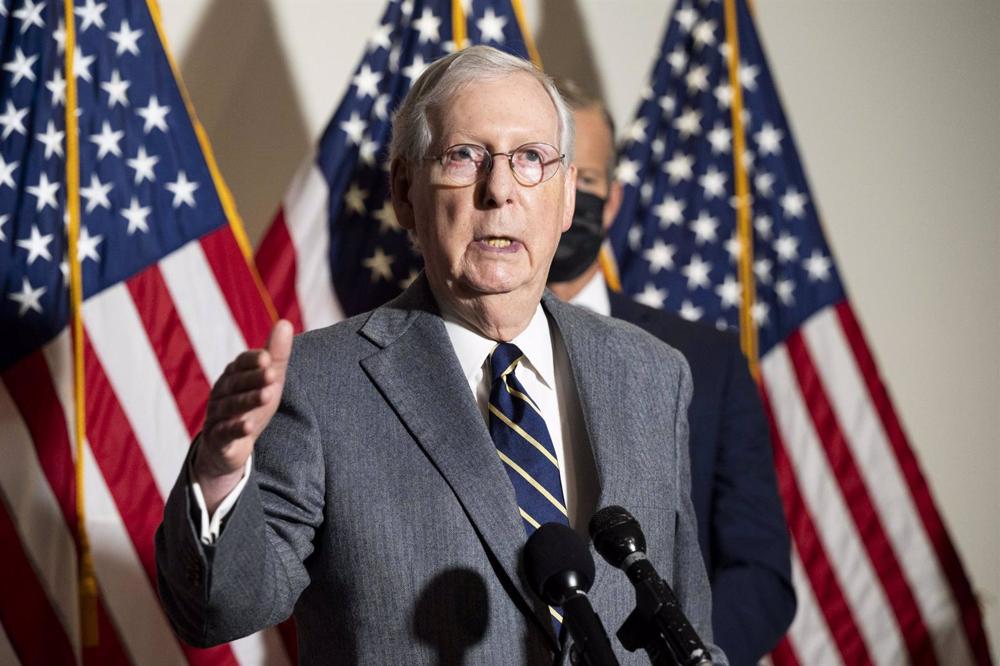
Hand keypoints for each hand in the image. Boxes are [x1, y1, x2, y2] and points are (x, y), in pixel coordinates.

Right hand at [194, 320, 293, 510]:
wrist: (229, 446)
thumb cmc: (252, 405)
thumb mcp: (268, 381)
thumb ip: (276, 355)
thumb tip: (285, 322)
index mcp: (234, 375)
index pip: (241, 363)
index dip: (252, 360)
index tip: (267, 357)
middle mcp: (222, 392)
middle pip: (237, 383)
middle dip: (254, 378)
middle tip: (272, 374)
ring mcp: (217, 415)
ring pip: (232, 406)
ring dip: (249, 400)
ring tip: (267, 396)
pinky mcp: (217, 439)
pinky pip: (225, 432)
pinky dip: (236, 429)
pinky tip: (248, 426)